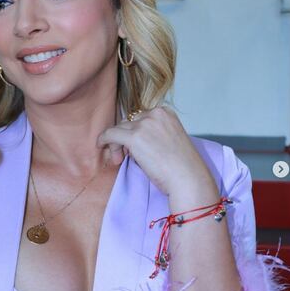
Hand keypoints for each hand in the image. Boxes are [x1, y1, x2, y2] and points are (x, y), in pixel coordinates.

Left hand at [98, 107, 215, 197]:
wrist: (188, 178)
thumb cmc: (182, 167)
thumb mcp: (171, 141)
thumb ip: (155, 134)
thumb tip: (132, 142)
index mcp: (166, 112)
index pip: (141, 117)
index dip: (135, 132)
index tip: (134, 148)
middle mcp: (155, 114)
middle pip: (129, 122)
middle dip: (124, 138)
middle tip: (124, 156)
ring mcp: (145, 124)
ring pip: (119, 128)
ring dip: (116, 143)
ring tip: (119, 159)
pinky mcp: (135, 136)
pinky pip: (110, 134)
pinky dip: (104, 140)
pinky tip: (101, 146)